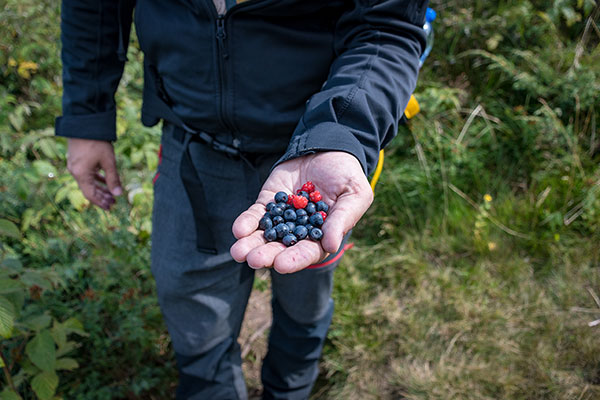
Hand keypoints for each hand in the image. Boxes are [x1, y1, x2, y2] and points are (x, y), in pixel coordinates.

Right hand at [67, 138, 121, 209]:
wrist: (84, 123)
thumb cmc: (97, 142)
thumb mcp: (108, 162)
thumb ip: (113, 178)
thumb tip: (118, 194)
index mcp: (81, 174)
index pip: (90, 195)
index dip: (101, 202)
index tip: (110, 207)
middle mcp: (75, 171)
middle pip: (88, 189)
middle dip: (101, 196)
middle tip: (113, 202)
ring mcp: (74, 165)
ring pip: (87, 181)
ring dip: (99, 187)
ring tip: (111, 193)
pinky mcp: (76, 159)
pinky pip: (86, 174)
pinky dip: (95, 178)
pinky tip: (104, 180)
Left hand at [230, 151, 372, 273]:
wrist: (329, 148)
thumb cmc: (347, 175)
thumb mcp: (354, 195)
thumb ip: (342, 219)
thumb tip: (331, 246)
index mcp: (322, 236)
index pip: (308, 253)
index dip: (295, 260)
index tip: (281, 265)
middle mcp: (300, 232)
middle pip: (281, 248)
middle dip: (267, 255)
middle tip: (254, 260)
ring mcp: (282, 218)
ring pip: (264, 235)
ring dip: (251, 244)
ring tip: (238, 252)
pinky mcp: (269, 202)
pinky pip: (255, 215)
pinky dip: (246, 223)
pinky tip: (239, 230)